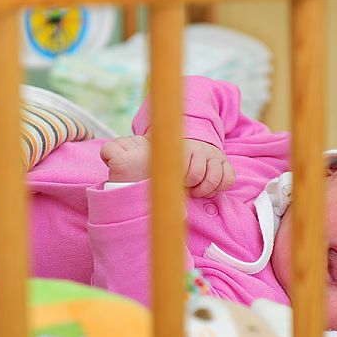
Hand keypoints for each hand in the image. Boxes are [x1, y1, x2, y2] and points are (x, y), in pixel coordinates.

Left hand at [100, 135, 235, 197]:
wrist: (162, 158)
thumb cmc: (142, 159)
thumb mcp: (125, 153)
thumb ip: (115, 151)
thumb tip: (108, 154)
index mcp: (175, 145)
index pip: (185, 163)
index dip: (178, 176)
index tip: (172, 182)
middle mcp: (196, 148)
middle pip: (199, 174)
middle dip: (188, 184)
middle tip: (178, 188)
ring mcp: (211, 156)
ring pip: (216, 176)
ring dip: (203, 188)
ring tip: (190, 191)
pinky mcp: (222, 166)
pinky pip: (228, 178)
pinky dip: (219, 186)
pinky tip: (205, 190)